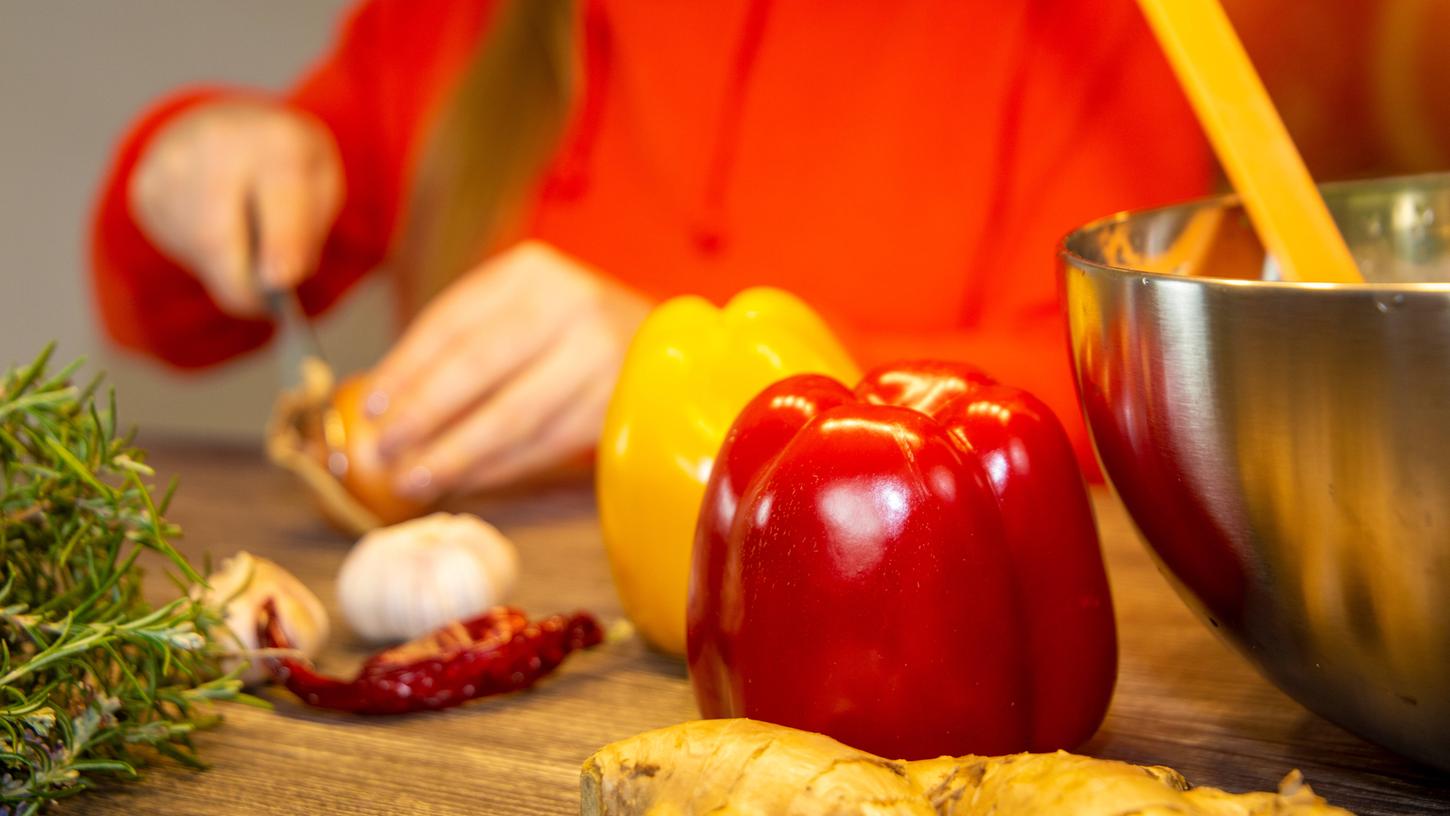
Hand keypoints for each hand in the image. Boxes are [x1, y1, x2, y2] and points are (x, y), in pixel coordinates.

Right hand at [129, 100, 342, 315]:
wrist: (235, 126)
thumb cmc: (288, 167)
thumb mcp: (323, 185)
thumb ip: (308, 229)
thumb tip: (278, 279)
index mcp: (279, 141)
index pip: (278, 198)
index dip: (280, 242)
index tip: (282, 281)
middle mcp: (218, 142)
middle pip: (217, 234)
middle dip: (241, 284)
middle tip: (259, 307)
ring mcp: (173, 163)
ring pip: (195, 245)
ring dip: (223, 270)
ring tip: (247, 260)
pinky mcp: (146, 187)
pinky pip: (174, 241)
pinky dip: (201, 255)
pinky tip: (220, 237)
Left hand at [366, 241, 651, 499]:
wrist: (672, 351)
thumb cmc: (574, 334)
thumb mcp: (524, 310)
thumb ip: (465, 342)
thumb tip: (386, 403)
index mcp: (530, 273)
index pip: (452, 321)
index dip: (406, 367)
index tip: (372, 407)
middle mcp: (569, 304)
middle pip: (478, 365)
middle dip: (424, 413)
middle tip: (384, 450)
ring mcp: (598, 356)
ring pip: (510, 414)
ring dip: (456, 453)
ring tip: (415, 479)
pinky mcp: (615, 405)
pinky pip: (542, 444)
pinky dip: (498, 468)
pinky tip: (466, 481)